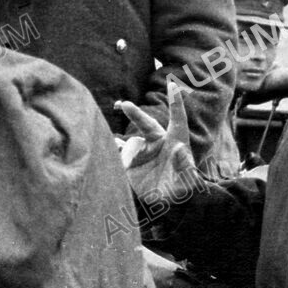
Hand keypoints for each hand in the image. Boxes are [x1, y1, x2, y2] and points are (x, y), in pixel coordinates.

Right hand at [116, 85, 196, 201]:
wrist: (165, 201)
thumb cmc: (181, 189)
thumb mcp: (188, 182)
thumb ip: (185, 166)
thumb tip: (180, 149)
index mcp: (175, 142)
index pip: (178, 120)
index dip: (176, 103)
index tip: (173, 86)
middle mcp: (158, 142)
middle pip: (148, 124)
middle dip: (136, 114)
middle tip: (126, 105)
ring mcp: (142, 151)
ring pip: (131, 142)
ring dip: (124, 145)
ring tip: (122, 154)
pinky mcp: (130, 161)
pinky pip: (119, 152)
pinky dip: (111, 148)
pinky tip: (100, 144)